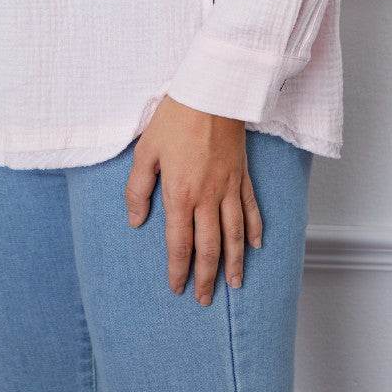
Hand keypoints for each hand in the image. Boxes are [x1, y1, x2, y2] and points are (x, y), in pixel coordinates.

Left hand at [124, 95, 262, 304]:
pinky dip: (256, 230)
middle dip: (206, 277)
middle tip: (203, 300)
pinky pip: (252, 209)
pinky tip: (256, 246)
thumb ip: (138, 189)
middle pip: (209, 247)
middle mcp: (207, 197)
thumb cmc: (175, 118)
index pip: (179, 243)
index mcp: (180, 194)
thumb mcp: (145, 151)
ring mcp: (229, 188)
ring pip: (235, 235)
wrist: (211, 92)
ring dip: (234, 262)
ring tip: (235, 284)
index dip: (178, 269)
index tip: (177, 288)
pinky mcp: (242, 175)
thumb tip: (135, 221)